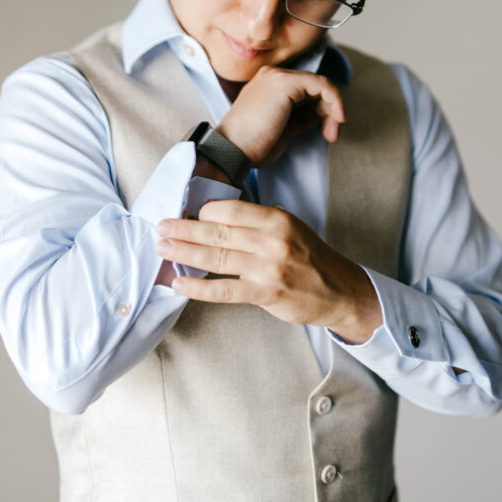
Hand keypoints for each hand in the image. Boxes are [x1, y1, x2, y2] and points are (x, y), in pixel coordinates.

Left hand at [156, 200, 381, 342]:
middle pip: (217, 231)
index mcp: (277, 219)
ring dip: (184, 253)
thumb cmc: (311, 260)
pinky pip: (225, 290)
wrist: (341, 291)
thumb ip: (258, 222)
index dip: (203, 211)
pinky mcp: (266, 293)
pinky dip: (199, 288)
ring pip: (216, 258)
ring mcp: (269, 268)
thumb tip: (216, 215)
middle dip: (184, 229)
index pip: (230, 208)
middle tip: (161, 227)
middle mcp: (272, 240)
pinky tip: (180, 284)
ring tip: (163, 249)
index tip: (184, 213)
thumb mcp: (291, 228)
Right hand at [216, 66, 345, 166]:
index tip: (327, 132)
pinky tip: (335, 119)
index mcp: (268, 85)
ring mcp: (278, 76)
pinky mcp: (285, 83)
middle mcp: (272, 76)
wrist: (233, 150)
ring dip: (333, 108)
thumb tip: (320, 114)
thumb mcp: (283, 129)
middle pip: (314, 86)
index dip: (322, 109)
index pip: (305, 90)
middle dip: (330, 110)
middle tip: (332, 134)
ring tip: (332, 131)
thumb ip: (300, 118)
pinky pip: (321, 85)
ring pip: (320, 84)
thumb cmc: (251, 145)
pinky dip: (334, 101)